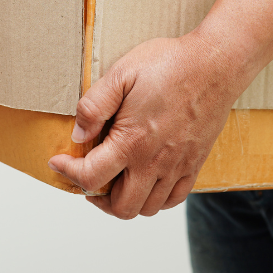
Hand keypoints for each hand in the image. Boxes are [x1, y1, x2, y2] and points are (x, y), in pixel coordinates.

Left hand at [48, 33, 239, 218]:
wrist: (214, 64)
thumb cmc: (169, 64)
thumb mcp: (121, 73)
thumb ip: (94, 106)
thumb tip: (77, 134)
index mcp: (132, 142)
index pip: (91, 178)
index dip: (68, 173)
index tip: (58, 163)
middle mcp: (155, 162)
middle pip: (120, 207)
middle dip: (95, 197)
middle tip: (87, 177)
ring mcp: (177, 166)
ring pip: (147, 208)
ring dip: (124, 201)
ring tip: (114, 180)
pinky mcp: (194, 163)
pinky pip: (174, 199)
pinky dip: (155, 199)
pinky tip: (146, 179)